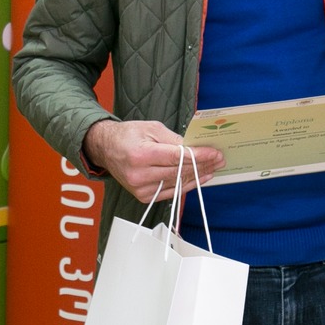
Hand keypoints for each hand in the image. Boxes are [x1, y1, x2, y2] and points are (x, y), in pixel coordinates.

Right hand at [82, 119, 224, 203]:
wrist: (105, 149)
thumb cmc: (128, 135)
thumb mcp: (151, 128)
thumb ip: (174, 140)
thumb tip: (195, 147)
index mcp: (140, 154)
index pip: (177, 157)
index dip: (199, 156)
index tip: (215, 153)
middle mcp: (139, 175)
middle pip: (179, 171)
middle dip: (202, 165)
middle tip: (219, 159)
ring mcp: (141, 188)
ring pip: (177, 183)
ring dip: (198, 176)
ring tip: (213, 168)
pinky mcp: (143, 196)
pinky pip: (171, 192)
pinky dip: (186, 185)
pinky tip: (199, 178)